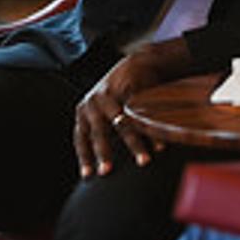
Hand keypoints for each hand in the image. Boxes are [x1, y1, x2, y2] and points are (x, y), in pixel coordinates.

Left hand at [72, 38, 191, 177]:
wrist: (137, 63)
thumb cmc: (119, 94)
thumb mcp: (103, 111)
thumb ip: (102, 131)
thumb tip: (105, 162)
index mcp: (84, 111)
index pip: (81, 138)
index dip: (85, 157)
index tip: (88, 175)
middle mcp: (94, 103)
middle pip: (99, 132)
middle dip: (104, 153)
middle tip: (107, 171)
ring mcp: (113, 94)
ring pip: (122, 124)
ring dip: (135, 144)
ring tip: (144, 160)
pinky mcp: (130, 88)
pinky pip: (141, 114)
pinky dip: (151, 129)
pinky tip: (158, 142)